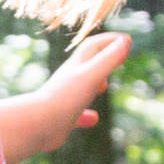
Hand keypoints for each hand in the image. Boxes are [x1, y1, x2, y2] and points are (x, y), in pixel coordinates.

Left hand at [0, 30, 127, 163]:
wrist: (36, 125)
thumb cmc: (64, 98)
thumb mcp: (91, 76)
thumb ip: (108, 59)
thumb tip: (126, 40)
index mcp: (77, 66)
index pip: (94, 46)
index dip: (110, 40)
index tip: (127, 38)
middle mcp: (70, 80)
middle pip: (86, 63)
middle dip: (101, 57)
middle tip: (117, 57)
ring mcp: (65, 98)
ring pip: (81, 87)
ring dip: (93, 84)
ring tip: (103, 87)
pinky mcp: (62, 117)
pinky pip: (76, 114)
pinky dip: (86, 114)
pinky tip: (94, 119)